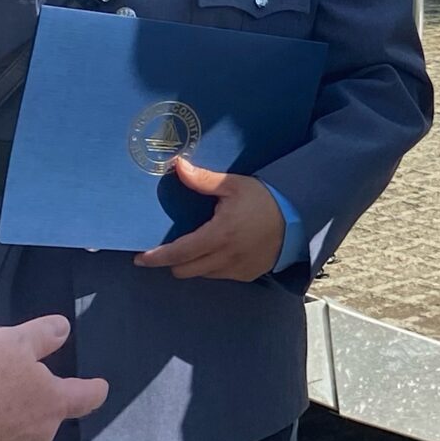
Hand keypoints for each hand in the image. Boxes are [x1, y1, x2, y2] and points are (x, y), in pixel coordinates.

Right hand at [0, 314, 105, 440]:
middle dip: (32, 409)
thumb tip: (64, 329)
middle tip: (4, 389)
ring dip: (4, 430)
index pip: (85, 397)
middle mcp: (37, 440)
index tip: (99, 387)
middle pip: (44, 422)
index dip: (93, 390)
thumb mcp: (11, 342)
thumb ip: (40, 335)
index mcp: (51, 405)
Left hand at [134, 162, 285, 281]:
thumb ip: (203, 180)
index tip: (140, 258)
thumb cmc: (264, 199)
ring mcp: (237, 270)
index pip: (178, 253)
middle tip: (170, 247)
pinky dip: (213, 266)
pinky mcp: (247, 275)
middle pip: (185, 270)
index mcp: (218, 235)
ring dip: (193, 264)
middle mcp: (225, 258)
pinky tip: (219, 250)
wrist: (299, 217)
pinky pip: (220, 275)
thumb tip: (177, 165)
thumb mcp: (233, 185)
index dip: (156, 258)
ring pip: (202, 274)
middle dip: (173, 261)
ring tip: (196, 246)